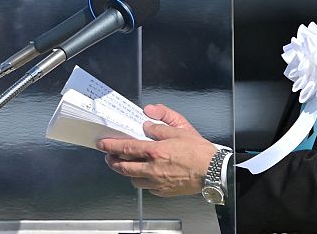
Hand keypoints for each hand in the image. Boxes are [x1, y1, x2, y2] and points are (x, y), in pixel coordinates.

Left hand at [97, 104, 216, 196]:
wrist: (213, 171)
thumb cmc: (199, 151)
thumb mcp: (180, 128)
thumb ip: (160, 124)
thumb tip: (147, 125)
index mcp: (155, 151)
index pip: (125, 148)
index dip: (110, 146)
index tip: (102, 144)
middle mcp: (152, 168)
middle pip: (124, 167)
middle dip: (112, 161)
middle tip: (109, 157)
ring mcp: (157, 182)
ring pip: (133, 180)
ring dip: (127, 172)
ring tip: (128, 166)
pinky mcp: (164, 191)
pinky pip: (147, 187)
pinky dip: (143, 181)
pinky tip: (146, 175)